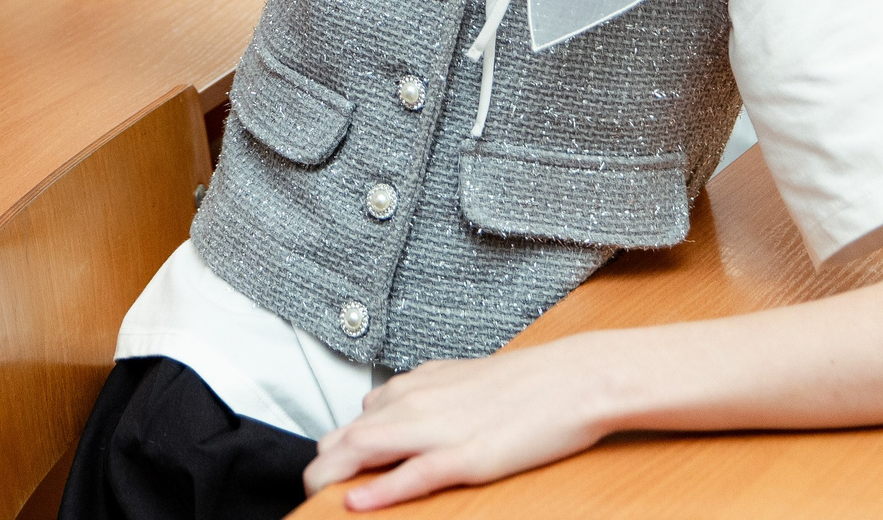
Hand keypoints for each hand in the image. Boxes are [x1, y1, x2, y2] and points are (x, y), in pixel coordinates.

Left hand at [305, 341, 610, 509]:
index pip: (350, 424)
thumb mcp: (453, 378)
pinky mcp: (465, 455)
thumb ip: (414, 393)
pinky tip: (356, 504)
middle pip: (343, 439)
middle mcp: (412, 403)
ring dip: (331, 478)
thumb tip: (379, 406)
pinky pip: (411, 475)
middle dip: (321, 470)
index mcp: (410, 388)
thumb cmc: (520, 383)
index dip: (331, 455)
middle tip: (311, 495)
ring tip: (312, 499)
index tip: (324, 476)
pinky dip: (380, 492)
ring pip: (363, 451)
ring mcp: (436, 430)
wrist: (571, 379)